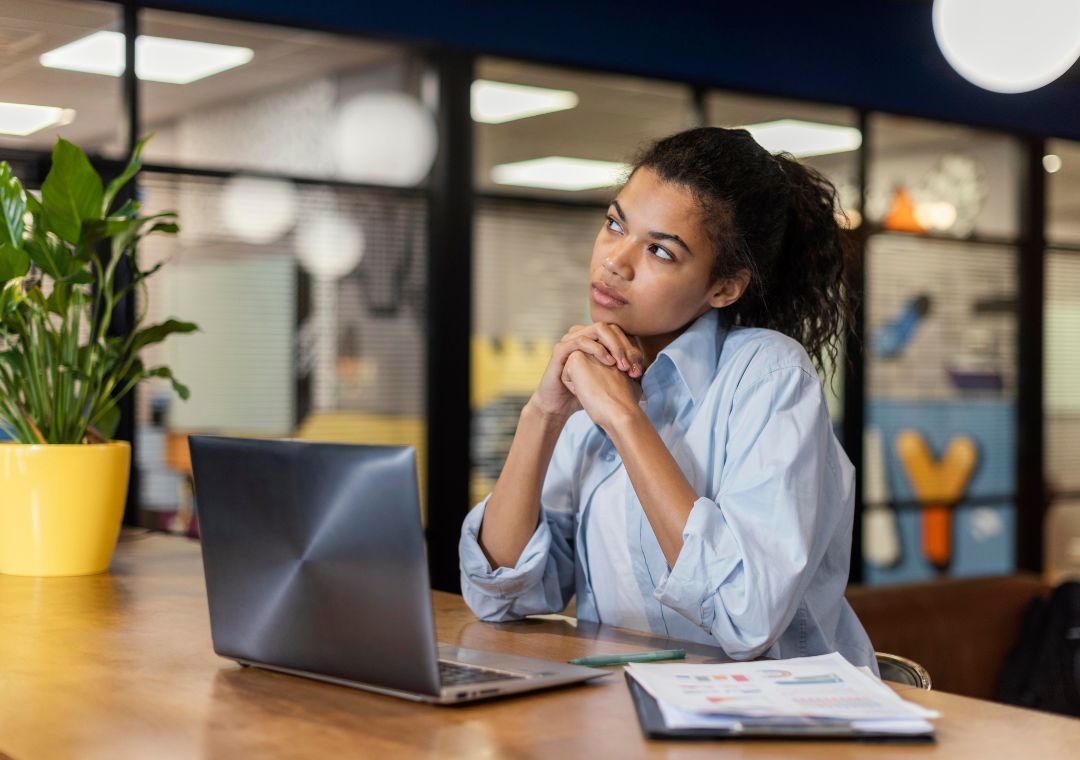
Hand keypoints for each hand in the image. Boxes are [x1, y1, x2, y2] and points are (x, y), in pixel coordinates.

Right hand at [529, 323, 644, 420]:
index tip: (639, 369)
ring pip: (598, 329)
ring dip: (614, 345)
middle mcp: (582, 334)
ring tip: (622, 364)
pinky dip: (597, 349)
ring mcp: (570, 339)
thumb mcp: (608, 379)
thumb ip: (623, 369)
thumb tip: (645, 367)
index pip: (618, 332)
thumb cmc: (584, 393)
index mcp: (593, 338)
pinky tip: (608, 362)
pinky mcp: (560, 349)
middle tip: (632, 366)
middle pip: (610, 327)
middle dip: (625, 346)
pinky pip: (581, 340)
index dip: (631, 347)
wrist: (560, 405)